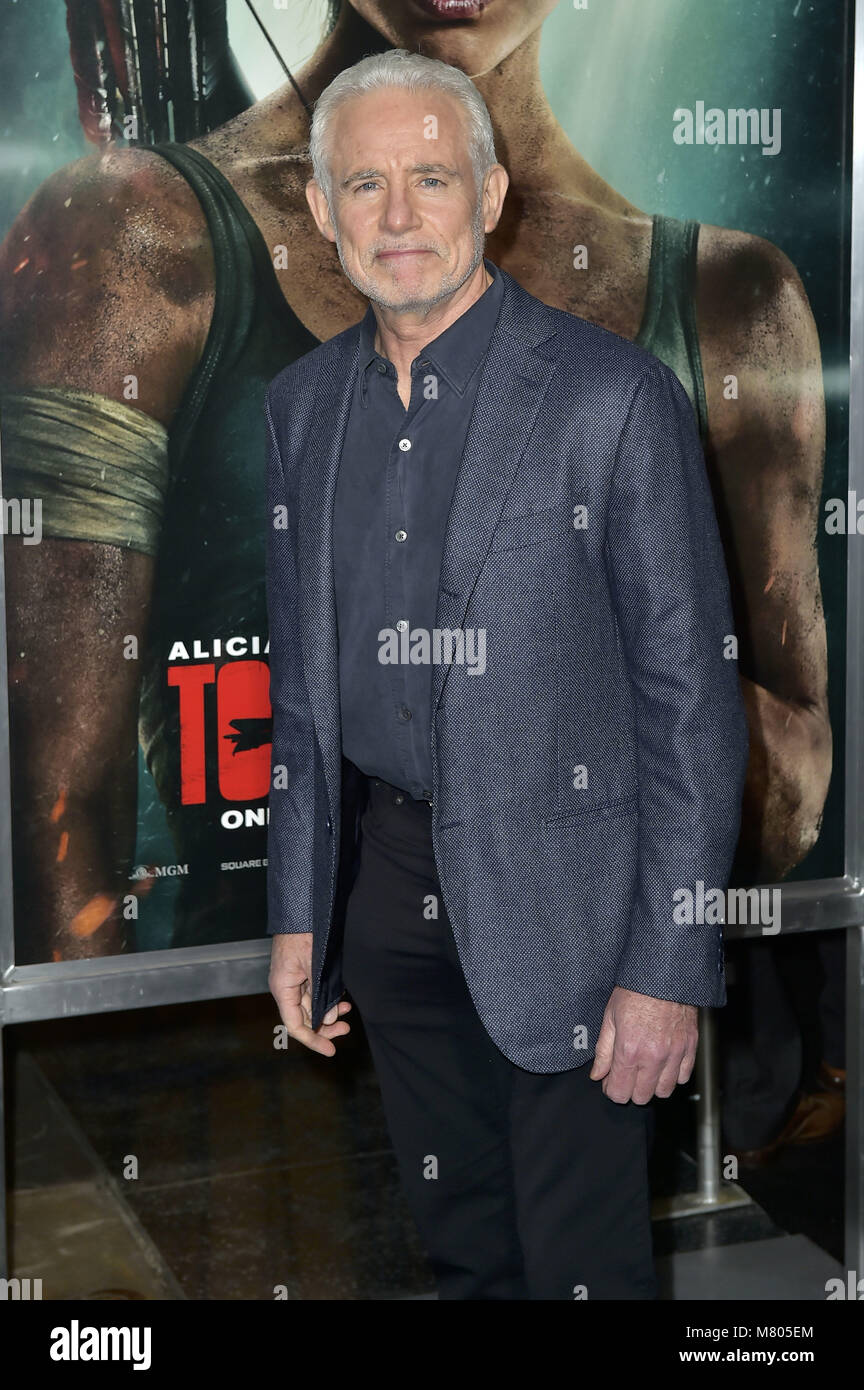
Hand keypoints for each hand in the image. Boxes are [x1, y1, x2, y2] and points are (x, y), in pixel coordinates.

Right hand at [269, 932, 351, 1056]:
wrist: (301, 909)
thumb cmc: (302, 933)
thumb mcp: (314, 964)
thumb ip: (320, 993)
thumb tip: (330, 1016)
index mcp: (282, 988)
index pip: (295, 1025)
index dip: (312, 1040)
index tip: (330, 1049)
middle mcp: (286, 987)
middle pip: (304, 1018)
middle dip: (325, 1026)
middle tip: (346, 1029)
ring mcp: (294, 980)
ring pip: (312, 1006)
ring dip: (329, 1011)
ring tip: (347, 1010)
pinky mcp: (303, 972)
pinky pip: (314, 992)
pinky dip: (327, 998)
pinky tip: (341, 998)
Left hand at [589, 986, 697, 1103]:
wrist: (663, 975)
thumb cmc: (635, 991)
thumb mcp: (609, 1018)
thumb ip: (603, 1051)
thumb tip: (597, 1074)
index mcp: (629, 1050)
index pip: (620, 1092)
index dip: (611, 1090)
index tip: (610, 1082)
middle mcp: (653, 1056)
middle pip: (642, 1097)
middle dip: (631, 1090)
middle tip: (627, 1074)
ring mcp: (675, 1054)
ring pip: (664, 1091)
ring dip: (653, 1085)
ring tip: (646, 1070)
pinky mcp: (690, 1048)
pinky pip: (684, 1077)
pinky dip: (673, 1075)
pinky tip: (664, 1063)